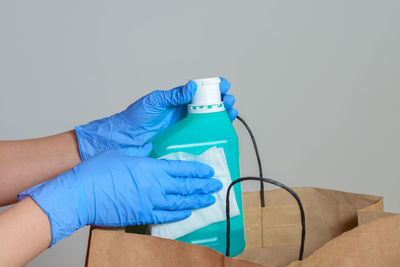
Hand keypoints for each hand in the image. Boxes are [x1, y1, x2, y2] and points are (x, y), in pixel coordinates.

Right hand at [18, 144, 221, 245]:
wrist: (81, 194)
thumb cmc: (98, 171)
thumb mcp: (124, 155)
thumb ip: (142, 158)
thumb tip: (151, 158)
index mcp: (151, 168)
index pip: (182, 169)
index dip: (198, 170)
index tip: (209, 171)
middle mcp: (155, 186)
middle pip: (186, 186)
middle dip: (203, 186)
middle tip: (217, 185)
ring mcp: (150, 203)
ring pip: (180, 203)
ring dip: (196, 201)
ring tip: (210, 200)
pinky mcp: (142, 215)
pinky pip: (166, 216)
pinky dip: (179, 215)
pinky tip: (188, 213)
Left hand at [75, 77, 236, 158]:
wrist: (126, 138)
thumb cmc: (136, 117)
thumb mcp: (155, 101)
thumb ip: (173, 95)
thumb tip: (192, 86)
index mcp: (178, 99)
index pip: (201, 90)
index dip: (214, 86)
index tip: (224, 85)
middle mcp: (185, 112)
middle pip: (210, 105)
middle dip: (223, 101)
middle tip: (229, 100)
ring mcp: (186, 127)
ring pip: (210, 120)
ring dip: (223, 115)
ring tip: (231, 113)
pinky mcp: (185, 141)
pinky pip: (202, 137)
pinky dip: (214, 134)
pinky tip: (222, 131)